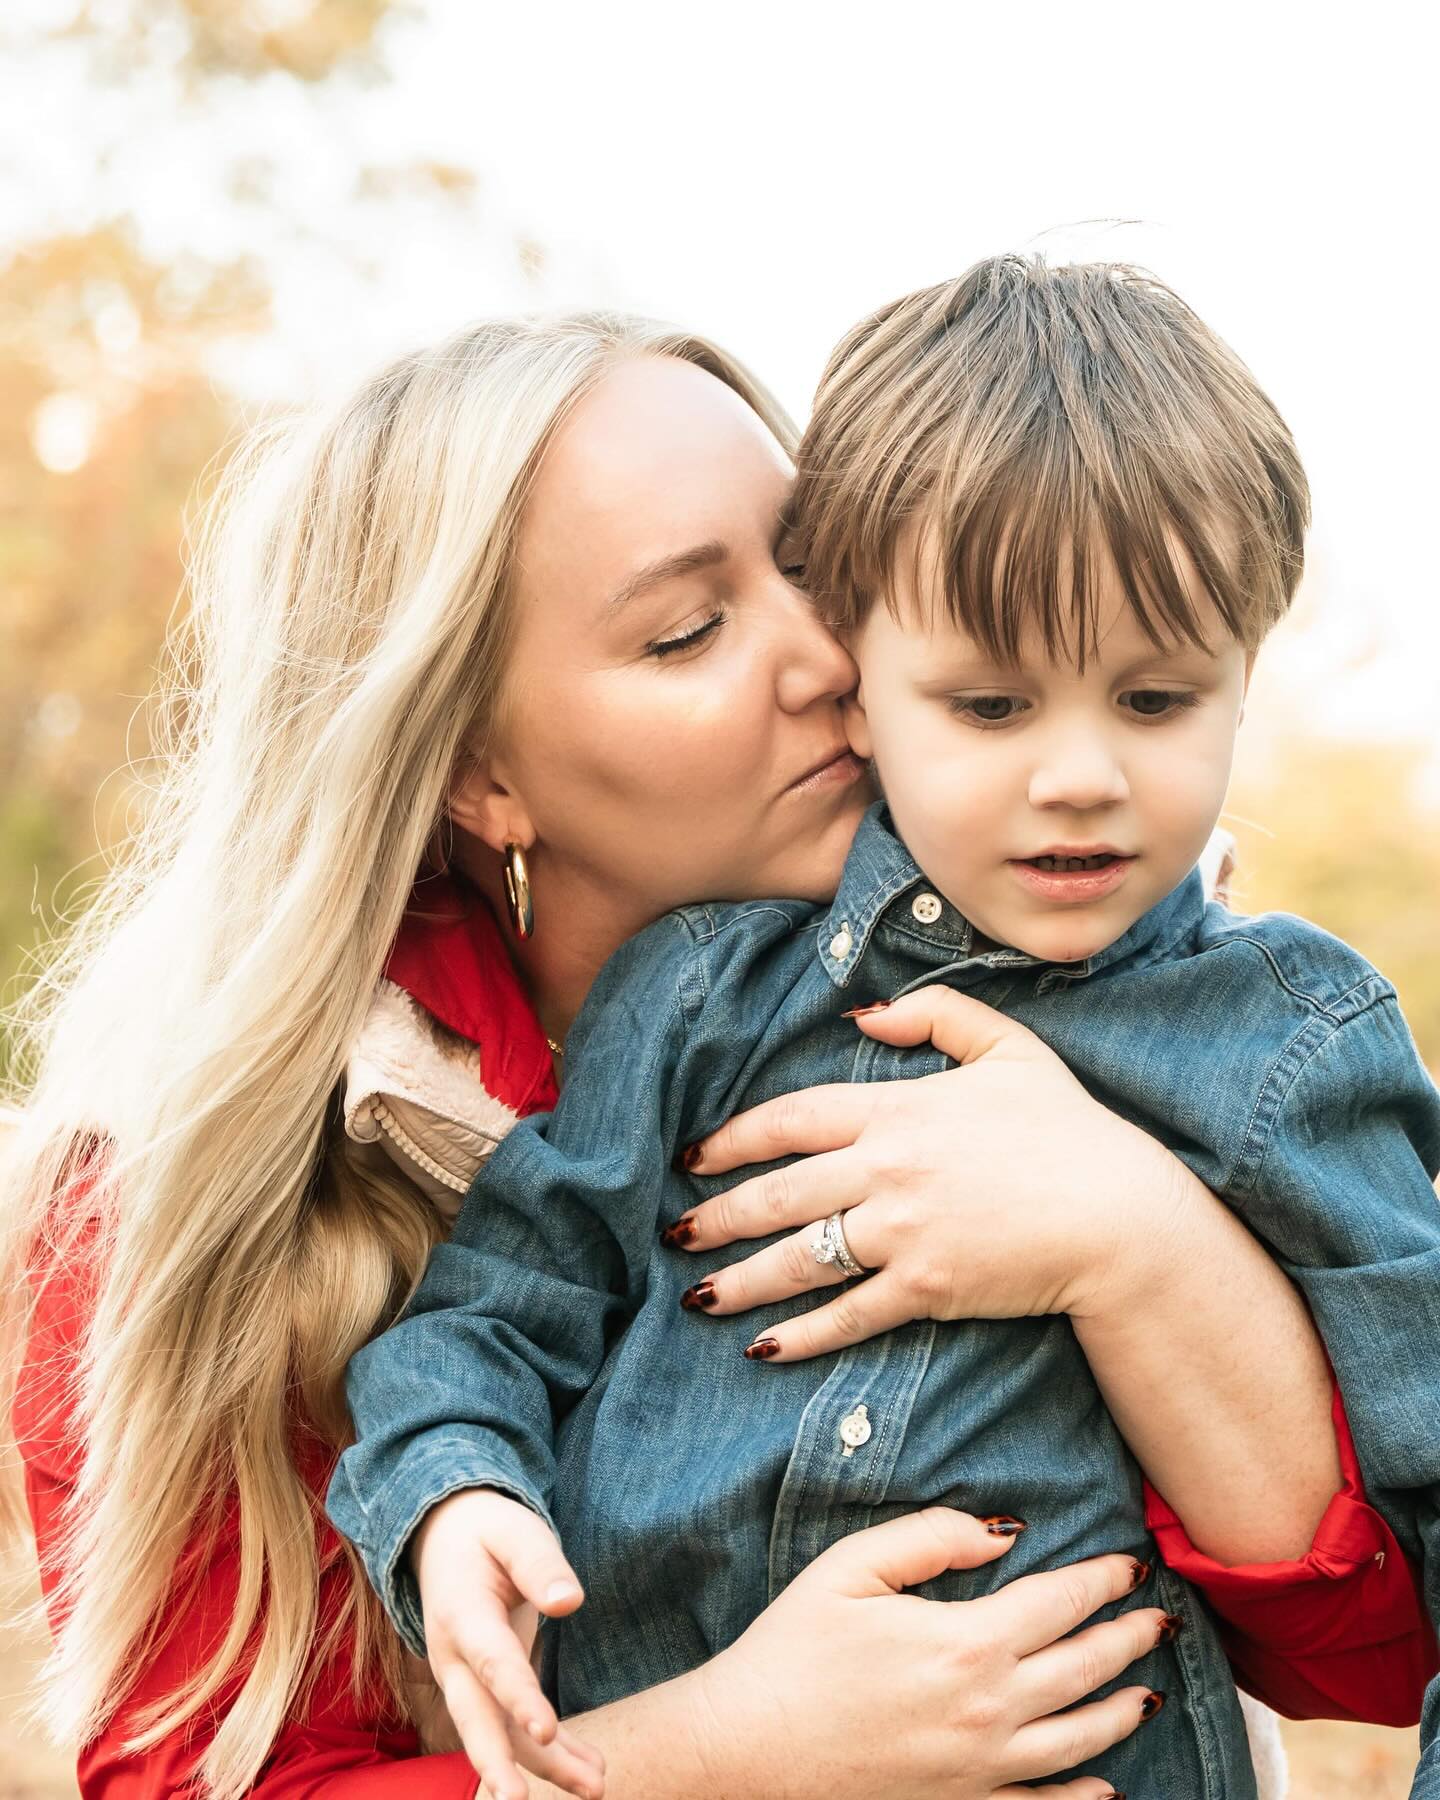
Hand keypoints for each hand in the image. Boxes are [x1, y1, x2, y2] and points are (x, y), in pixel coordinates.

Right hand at [412, 1487, 603, 1799]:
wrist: (445, 1538)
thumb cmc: (488, 1533)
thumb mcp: (515, 1532)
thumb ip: (540, 1564)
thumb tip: (571, 1602)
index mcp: (461, 1615)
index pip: (492, 1662)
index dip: (519, 1697)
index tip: (546, 1730)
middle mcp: (455, 1658)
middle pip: (476, 1719)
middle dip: (498, 1764)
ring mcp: (466, 1680)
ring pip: (501, 1734)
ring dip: (546, 1765)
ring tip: (597, 1786)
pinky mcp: (485, 1690)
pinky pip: (515, 1730)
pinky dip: (551, 1752)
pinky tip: (591, 1770)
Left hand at [667, 986, 1191, 1360]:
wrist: (1120, 1214)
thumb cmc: (1070, 1129)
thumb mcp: (1008, 1048)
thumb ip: (936, 1015)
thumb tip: (862, 1016)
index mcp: (897, 1109)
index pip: (789, 1120)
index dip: (732, 1138)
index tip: (693, 1155)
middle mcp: (886, 1169)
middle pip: (777, 1194)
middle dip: (716, 1216)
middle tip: (676, 1232)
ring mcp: (902, 1232)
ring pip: (799, 1258)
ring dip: (741, 1280)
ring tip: (697, 1296)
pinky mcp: (925, 1290)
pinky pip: (847, 1314)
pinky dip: (801, 1335)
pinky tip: (765, 1348)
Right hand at [692, 1506, 1164, 1798]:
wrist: (747, 1752)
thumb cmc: (791, 1652)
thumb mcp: (851, 1567)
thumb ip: (930, 1538)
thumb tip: (999, 1533)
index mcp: (966, 1643)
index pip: (1060, 1604)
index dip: (1102, 1580)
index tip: (1131, 1564)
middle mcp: (989, 1710)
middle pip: (1083, 1669)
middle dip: (1127, 1638)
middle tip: (1159, 1618)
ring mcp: (980, 1768)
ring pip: (1078, 1740)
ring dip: (1121, 1709)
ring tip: (1148, 1689)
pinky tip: (1106, 1790)